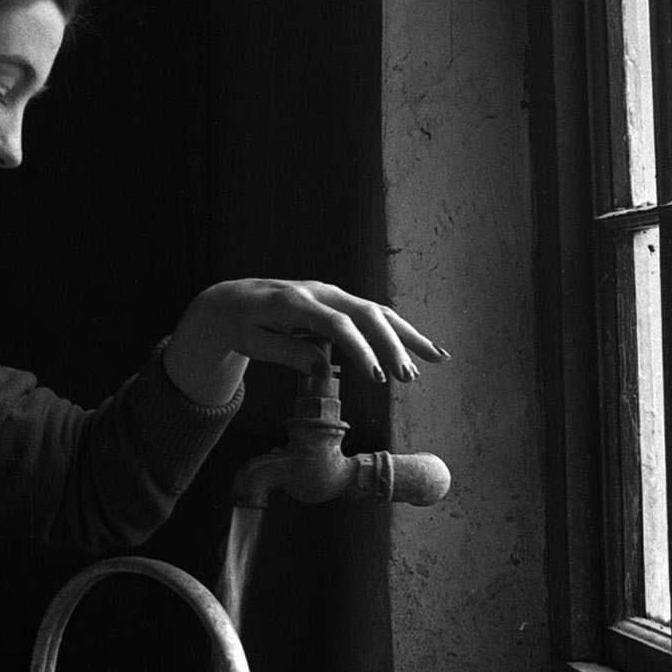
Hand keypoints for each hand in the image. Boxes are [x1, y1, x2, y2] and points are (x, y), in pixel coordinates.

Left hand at [167, 279, 448, 402]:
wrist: (234, 299)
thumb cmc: (241, 324)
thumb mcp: (253, 342)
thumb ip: (287, 353)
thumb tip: (324, 370)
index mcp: (295, 302)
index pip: (337, 324)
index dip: (360, 350)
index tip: (376, 377)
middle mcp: (320, 293)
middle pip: (366, 315)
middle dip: (391, 345)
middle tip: (407, 378)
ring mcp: (333, 294)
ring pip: (378, 312)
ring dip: (407, 336)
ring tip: (436, 360)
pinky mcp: (340, 302)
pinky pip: (374, 315)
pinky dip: (400, 331)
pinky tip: (425, 349)